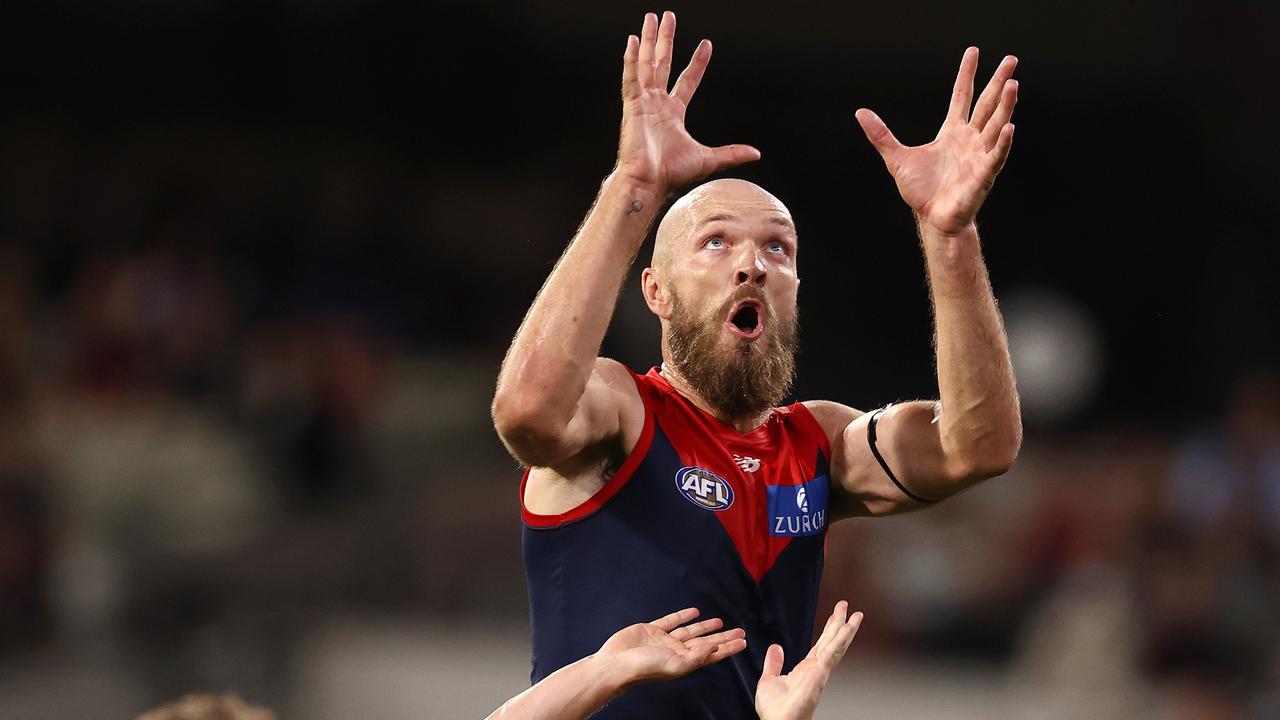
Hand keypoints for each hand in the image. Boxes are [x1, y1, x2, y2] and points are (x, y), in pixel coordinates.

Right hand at [596, 607, 747, 686]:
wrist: (617, 663)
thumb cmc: (645, 668)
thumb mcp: (675, 665)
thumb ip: (697, 657)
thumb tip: (715, 647)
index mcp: (685, 661)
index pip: (712, 653)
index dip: (728, 648)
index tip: (743, 642)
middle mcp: (677, 651)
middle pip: (706, 642)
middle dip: (723, 637)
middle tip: (740, 631)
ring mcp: (665, 640)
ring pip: (691, 631)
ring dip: (705, 626)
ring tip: (720, 621)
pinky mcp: (652, 630)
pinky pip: (671, 621)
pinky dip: (682, 616)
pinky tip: (693, 612)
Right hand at [616, 11, 760, 194]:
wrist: (649, 182)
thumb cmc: (671, 174)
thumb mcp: (708, 159)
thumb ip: (731, 153)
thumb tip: (756, 153)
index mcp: (672, 113)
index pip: (687, 80)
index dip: (697, 63)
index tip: (706, 44)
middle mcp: (657, 103)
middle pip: (663, 63)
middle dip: (666, 40)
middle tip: (668, 16)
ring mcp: (643, 102)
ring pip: (646, 64)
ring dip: (650, 40)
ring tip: (651, 18)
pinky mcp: (632, 106)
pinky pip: (631, 78)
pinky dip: (631, 60)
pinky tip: (633, 41)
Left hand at [754, 601, 862, 719]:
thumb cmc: (774, 710)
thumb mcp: (769, 680)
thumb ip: (773, 663)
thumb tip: (776, 648)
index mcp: (806, 669)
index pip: (821, 645)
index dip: (829, 630)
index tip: (835, 616)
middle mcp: (817, 669)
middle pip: (831, 641)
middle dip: (839, 623)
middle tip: (845, 605)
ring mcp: (820, 671)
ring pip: (837, 646)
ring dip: (847, 630)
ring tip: (857, 614)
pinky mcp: (820, 674)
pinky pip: (832, 653)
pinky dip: (841, 640)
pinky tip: (847, 628)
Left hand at [856, 48, 1018, 234]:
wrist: (932, 219)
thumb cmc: (921, 190)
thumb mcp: (896, 158)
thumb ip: (881, 135)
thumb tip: (861, 112)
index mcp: (952, 132)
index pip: (962, 96)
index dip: (967, 74)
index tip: (973, 52)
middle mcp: (970, 139)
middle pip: (986, 104)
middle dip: (998, 82)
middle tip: (1011, 59)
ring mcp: (979, 155)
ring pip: (996, 125)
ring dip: (1005, 105)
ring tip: (1013, 84)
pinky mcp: (983, 175)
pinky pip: (996, 156)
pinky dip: (1003, 143)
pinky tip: (1009, 127)